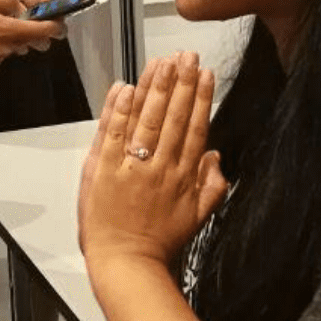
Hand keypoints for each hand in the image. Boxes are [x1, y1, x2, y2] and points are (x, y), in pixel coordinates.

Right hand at [0, 0, 61, 76]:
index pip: (43, 31)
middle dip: (33, 29)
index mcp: (6, 31)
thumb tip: (19, 2)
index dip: (57, 26)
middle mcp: (5, 48)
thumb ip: (3, 0)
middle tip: (24, 15)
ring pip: (13, 43)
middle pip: (30, 39)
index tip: (62, 22)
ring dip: (9, 33)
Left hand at [78, 52, 228, 270]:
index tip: (205, 74)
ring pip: (146, 119)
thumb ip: (211, 186)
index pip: (194, 128)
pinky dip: (119, 110)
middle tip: (186, 56)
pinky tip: (126, 87)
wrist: (127, 264)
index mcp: (182, 176)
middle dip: (181, 83)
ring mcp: (131, 167)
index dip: (201, 98)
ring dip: (154, 87)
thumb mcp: (197, 218)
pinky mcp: (104, 170)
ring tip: (162, 62)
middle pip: (172, 117)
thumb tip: (216, 157)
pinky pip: (113, 133)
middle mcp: (159, 167)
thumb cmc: (159, 244)